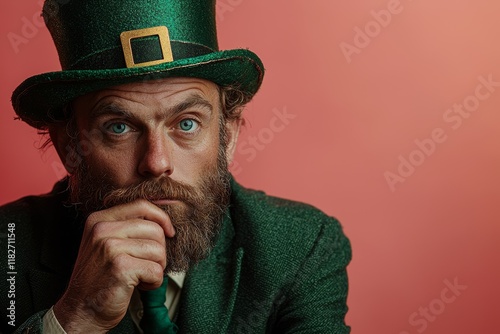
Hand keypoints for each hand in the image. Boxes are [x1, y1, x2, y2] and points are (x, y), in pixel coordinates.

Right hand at [53, 199, 174, 332]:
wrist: (81, 310)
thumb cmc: (99, 278)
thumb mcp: (106, 243)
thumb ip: (128, 226)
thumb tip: (163, 219)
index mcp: (99, 219)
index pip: (142, 205)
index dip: (162, 218)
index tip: (169, 233)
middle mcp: (102, 230)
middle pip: (155, 229)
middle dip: (159, 251)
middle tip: (145, 265)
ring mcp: (110, 247)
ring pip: (158, 250)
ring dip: (156, 267)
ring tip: (140, 276)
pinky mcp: (120, 267)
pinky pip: (156, 270)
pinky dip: (153, 282)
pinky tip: (139, 286)